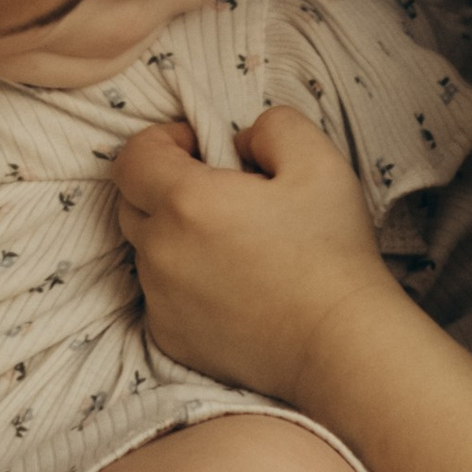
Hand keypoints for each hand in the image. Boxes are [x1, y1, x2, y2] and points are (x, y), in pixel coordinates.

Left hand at [116, 106, 395, 405]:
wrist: (340, 346)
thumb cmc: (332, 253)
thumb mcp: (317, 159)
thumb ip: (272, 125)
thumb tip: (240, 142)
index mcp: (186, 202)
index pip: (133, 157)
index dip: (163, 140)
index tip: (203, 149)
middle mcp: (160, 252)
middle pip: (131, 201)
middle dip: (165, 185)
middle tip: (221, 193)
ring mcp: (161, 301)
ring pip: (147, 250)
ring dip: (175, 236)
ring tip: (233, 244)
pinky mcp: (170, 338)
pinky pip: (160, 295)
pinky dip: (183, 282)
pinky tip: (232, 286)